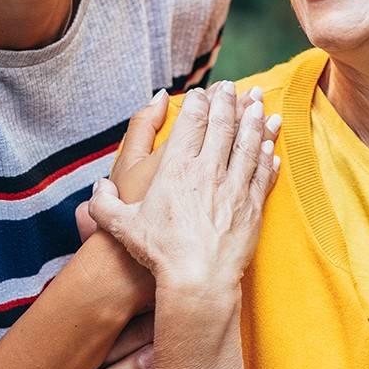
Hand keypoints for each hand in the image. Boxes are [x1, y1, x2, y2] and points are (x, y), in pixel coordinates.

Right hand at [75, 84, 266, 238]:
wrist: (198, 280)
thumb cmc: (159, 253)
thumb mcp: (122, 226)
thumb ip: (105, 204)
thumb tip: (98, 189)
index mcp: (177, 169)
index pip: (192, 124)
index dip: (199, 103)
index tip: (204, 92)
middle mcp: (208, 172)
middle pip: (223, 126)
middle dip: (229, 102)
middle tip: (234, 87)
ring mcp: (234, 187)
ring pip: (248, 144)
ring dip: (254, 121)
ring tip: (258, 104)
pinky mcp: (252, 206)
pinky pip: (263, 174)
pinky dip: (267, 156)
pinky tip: (270, 146)